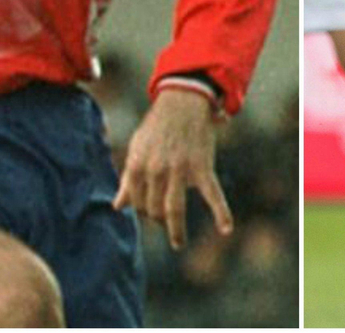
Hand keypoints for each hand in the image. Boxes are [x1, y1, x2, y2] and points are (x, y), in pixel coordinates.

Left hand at [112, 88, 231, 249]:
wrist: (183, 101)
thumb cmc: (157, 126)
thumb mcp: (136, 149)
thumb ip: (128, 179)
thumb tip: (117, 206)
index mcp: (138, 165)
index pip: (136, 203)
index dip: (142, 210)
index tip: (150, 212)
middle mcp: (156, 170)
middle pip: (153, 209)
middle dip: (157, 218)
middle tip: (164, 220)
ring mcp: (180, 170)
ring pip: (174, 210)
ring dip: (175, 231)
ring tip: (177, 243)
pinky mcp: (202, 167)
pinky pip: (212, 194)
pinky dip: (221, 212)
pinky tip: (226, 229)